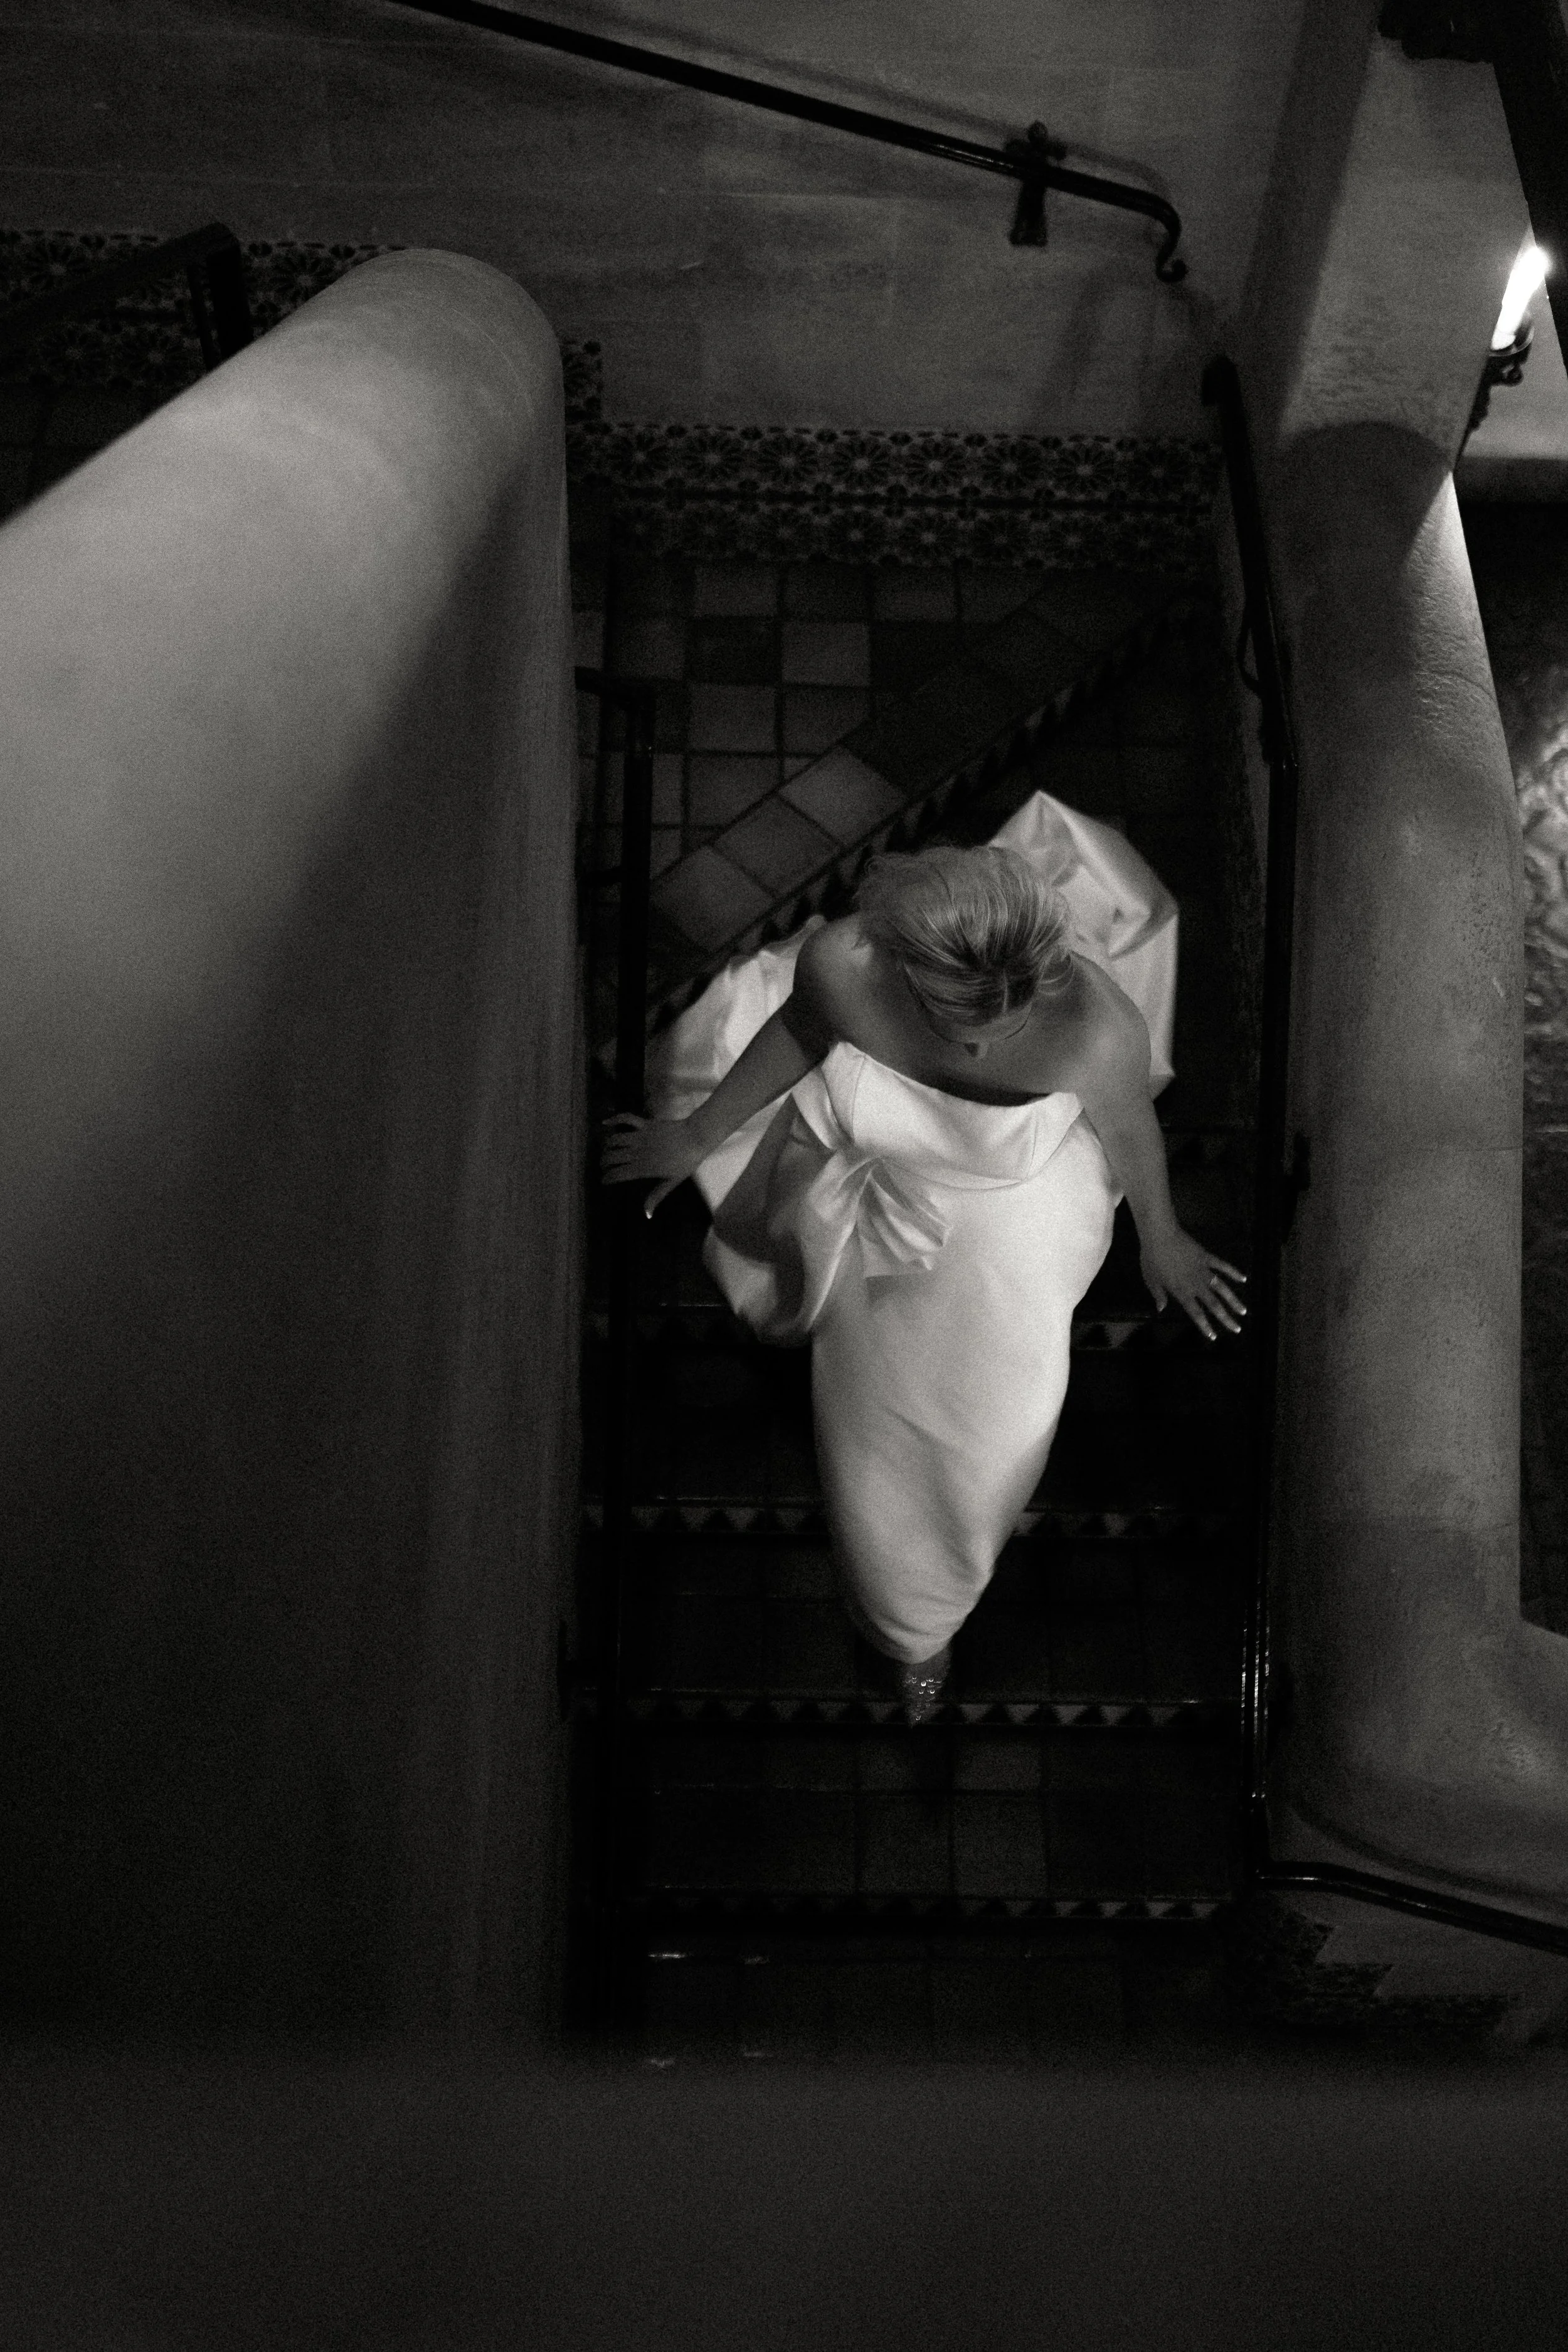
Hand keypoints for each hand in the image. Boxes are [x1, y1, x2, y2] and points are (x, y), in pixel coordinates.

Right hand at [599, 1113, 707, 1216]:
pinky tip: (605, 1123)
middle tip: (604, 1167)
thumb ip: (656, 1196)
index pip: (617, 1174)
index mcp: (643, 1168)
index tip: (604, 1181)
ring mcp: (640, 1136)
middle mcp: (638, 1152)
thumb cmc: (686, 1162)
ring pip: (614, 1140)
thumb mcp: (671, 1182)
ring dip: (607, 1146)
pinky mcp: (645, 1124)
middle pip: (611, 1157)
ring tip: (607, 1151)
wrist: (696, 1138)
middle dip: (603, 1163)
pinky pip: (626, 1119)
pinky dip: (614, 1118)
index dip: (607, 1178)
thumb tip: (647, 1215)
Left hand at [1139, 1225, 1247, 1340]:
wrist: (1160, 1236)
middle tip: (1237, 1329)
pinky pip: (1223, 1266)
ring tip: (1243, 1311)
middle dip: (1226, 1318)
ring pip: (1222, 1289)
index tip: (1214, 1336)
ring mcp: (1203, 1270)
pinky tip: (1244, 1279)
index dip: (1205, 1326)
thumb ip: (1158, 1295)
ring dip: (1233, 1300)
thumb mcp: (1151, 1280)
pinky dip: (1234, 1272)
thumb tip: (1161, 1309)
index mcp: (1181, 1292)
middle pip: (1213, 1305)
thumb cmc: (1152, 1259)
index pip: (1196, 1313)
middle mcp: (1196, 1284)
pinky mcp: (1207, 1257)